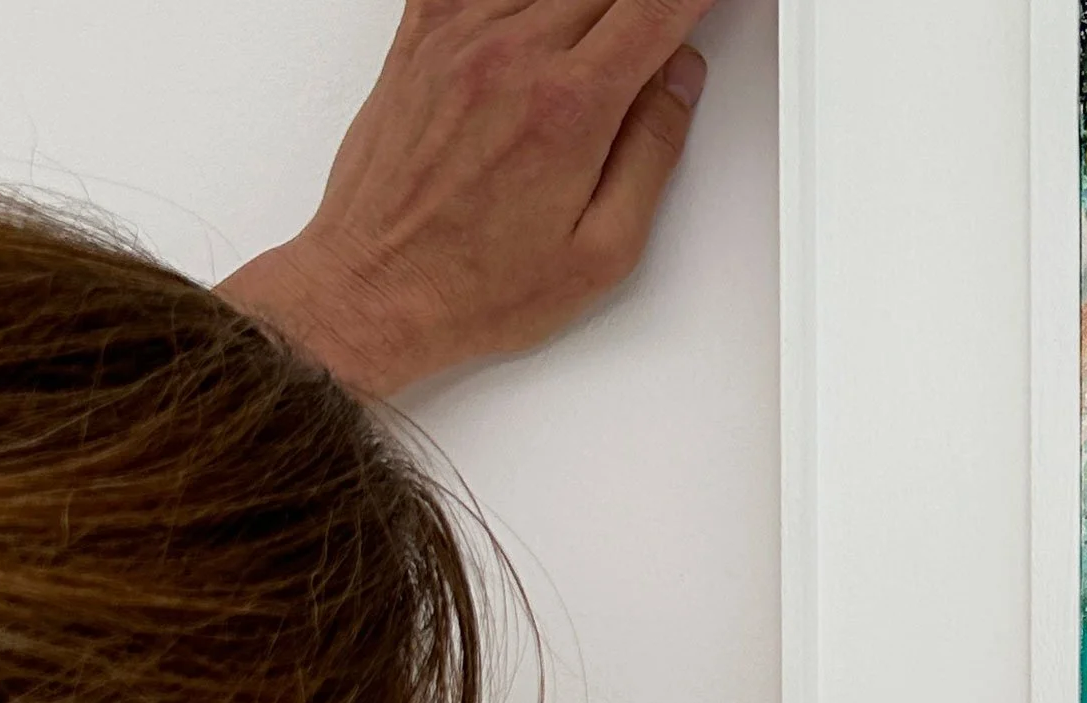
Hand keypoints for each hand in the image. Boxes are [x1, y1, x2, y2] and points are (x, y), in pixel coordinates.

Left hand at [219, 0, 717, 395]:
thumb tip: (680, 80)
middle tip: (663, 25)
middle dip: (646, 4)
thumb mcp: (602, 252)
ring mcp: (459, 38)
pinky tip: (538, 14)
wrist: (376, 289)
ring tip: (606, 37)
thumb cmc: (480, 288)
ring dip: (589, 4)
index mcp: (569, 109)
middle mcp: (513, 56)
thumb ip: (652, 155)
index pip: (655, 11)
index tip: (710, 4)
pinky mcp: (420, 38)